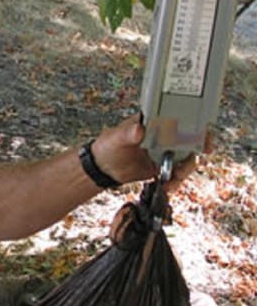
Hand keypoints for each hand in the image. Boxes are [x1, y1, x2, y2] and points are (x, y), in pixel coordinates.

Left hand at [91, 115, 211, 190]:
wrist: (104, 168)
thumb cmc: (108, 146)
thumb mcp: (116, 138)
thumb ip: (127, 133)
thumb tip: (138, 129)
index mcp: (153, 123)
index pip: (178, 119)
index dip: (194, 126)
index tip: (202, 135)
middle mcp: (162, 136)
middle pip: (188, 140)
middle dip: (195, 152)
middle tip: (189, 163)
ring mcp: (164, 151)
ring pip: (185, 159)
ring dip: (184, 170)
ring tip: (174, 179)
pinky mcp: (162, 166)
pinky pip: (176, 173)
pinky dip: (176, 181)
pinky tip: (168, 186)